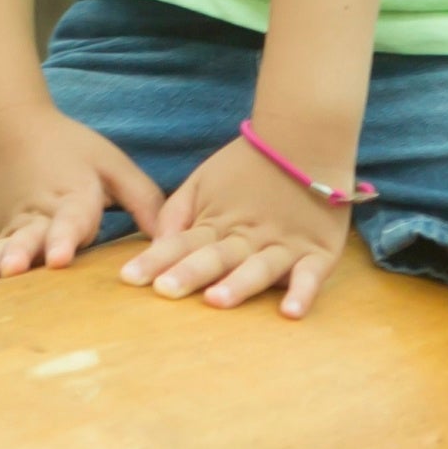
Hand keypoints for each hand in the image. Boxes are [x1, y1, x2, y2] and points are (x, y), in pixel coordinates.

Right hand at [0, 102, 167, 290]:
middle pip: (30, 235)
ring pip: (1, 247)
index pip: (70, 218)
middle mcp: (39, 212)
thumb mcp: (112, 164)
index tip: (60, 258)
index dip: (65, 237)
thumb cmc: (70, 150)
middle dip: (21, 253)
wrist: (9, 127)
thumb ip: (144, 199)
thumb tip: (171, 240)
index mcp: (72, 193)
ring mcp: (13, 225)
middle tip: (14, 269)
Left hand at [119, 130, 355, 317]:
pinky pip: (311, 275)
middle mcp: (248, 236)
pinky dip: (303, 292)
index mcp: (218, 221)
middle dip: (191, 272)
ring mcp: (284, 245)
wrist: (309, 136)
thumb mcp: (204, 180)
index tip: (129, 278)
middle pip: (216, 256)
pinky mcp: (318, 253)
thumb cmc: (251, 163)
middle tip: (166, 290)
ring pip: (258, 267)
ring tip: (218, 300)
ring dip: (239, 284)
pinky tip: (290, 312)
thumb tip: (156, 246)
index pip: (182, 243)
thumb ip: (178, 212)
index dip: (156, 260)